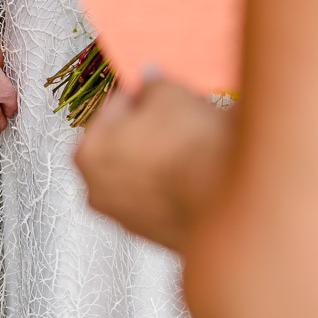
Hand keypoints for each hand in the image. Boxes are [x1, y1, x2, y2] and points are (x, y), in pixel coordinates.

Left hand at [73, 78, 233, 251]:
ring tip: (196, 138)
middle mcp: (99, 192)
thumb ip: (153, 85)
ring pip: (146, 173)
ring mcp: (129, 219)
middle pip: (126, 145)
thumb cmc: (189, 148)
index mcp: (88, 153)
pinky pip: (166, 196)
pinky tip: (202, 166)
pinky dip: (179, 181)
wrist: (230, 200)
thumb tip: (152, 83)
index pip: (114, 108)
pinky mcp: (160, 235)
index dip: (140, 95)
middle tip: (178, 113)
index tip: (157, 91)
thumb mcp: (169, 93)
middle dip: (151, 128)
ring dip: (166, 155)